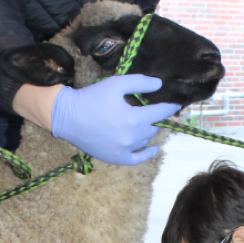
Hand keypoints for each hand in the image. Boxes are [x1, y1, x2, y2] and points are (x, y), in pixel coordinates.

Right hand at [51, 75, 180, 164]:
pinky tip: (153, 149)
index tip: (176, 105)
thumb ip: (140, 83)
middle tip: (153, 111)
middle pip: (153, 126)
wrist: (67, 117)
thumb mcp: (116, 84)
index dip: (169, 107)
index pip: (160, 113)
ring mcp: (124, 150)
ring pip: (146, 139)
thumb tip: (159, 85)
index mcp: (134, 118)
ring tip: (143, 121)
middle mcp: (132, 137)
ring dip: (147, 130)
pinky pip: (137, 159)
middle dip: (155, 118)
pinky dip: (147, 154)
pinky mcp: (116, 158)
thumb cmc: (91, 97)